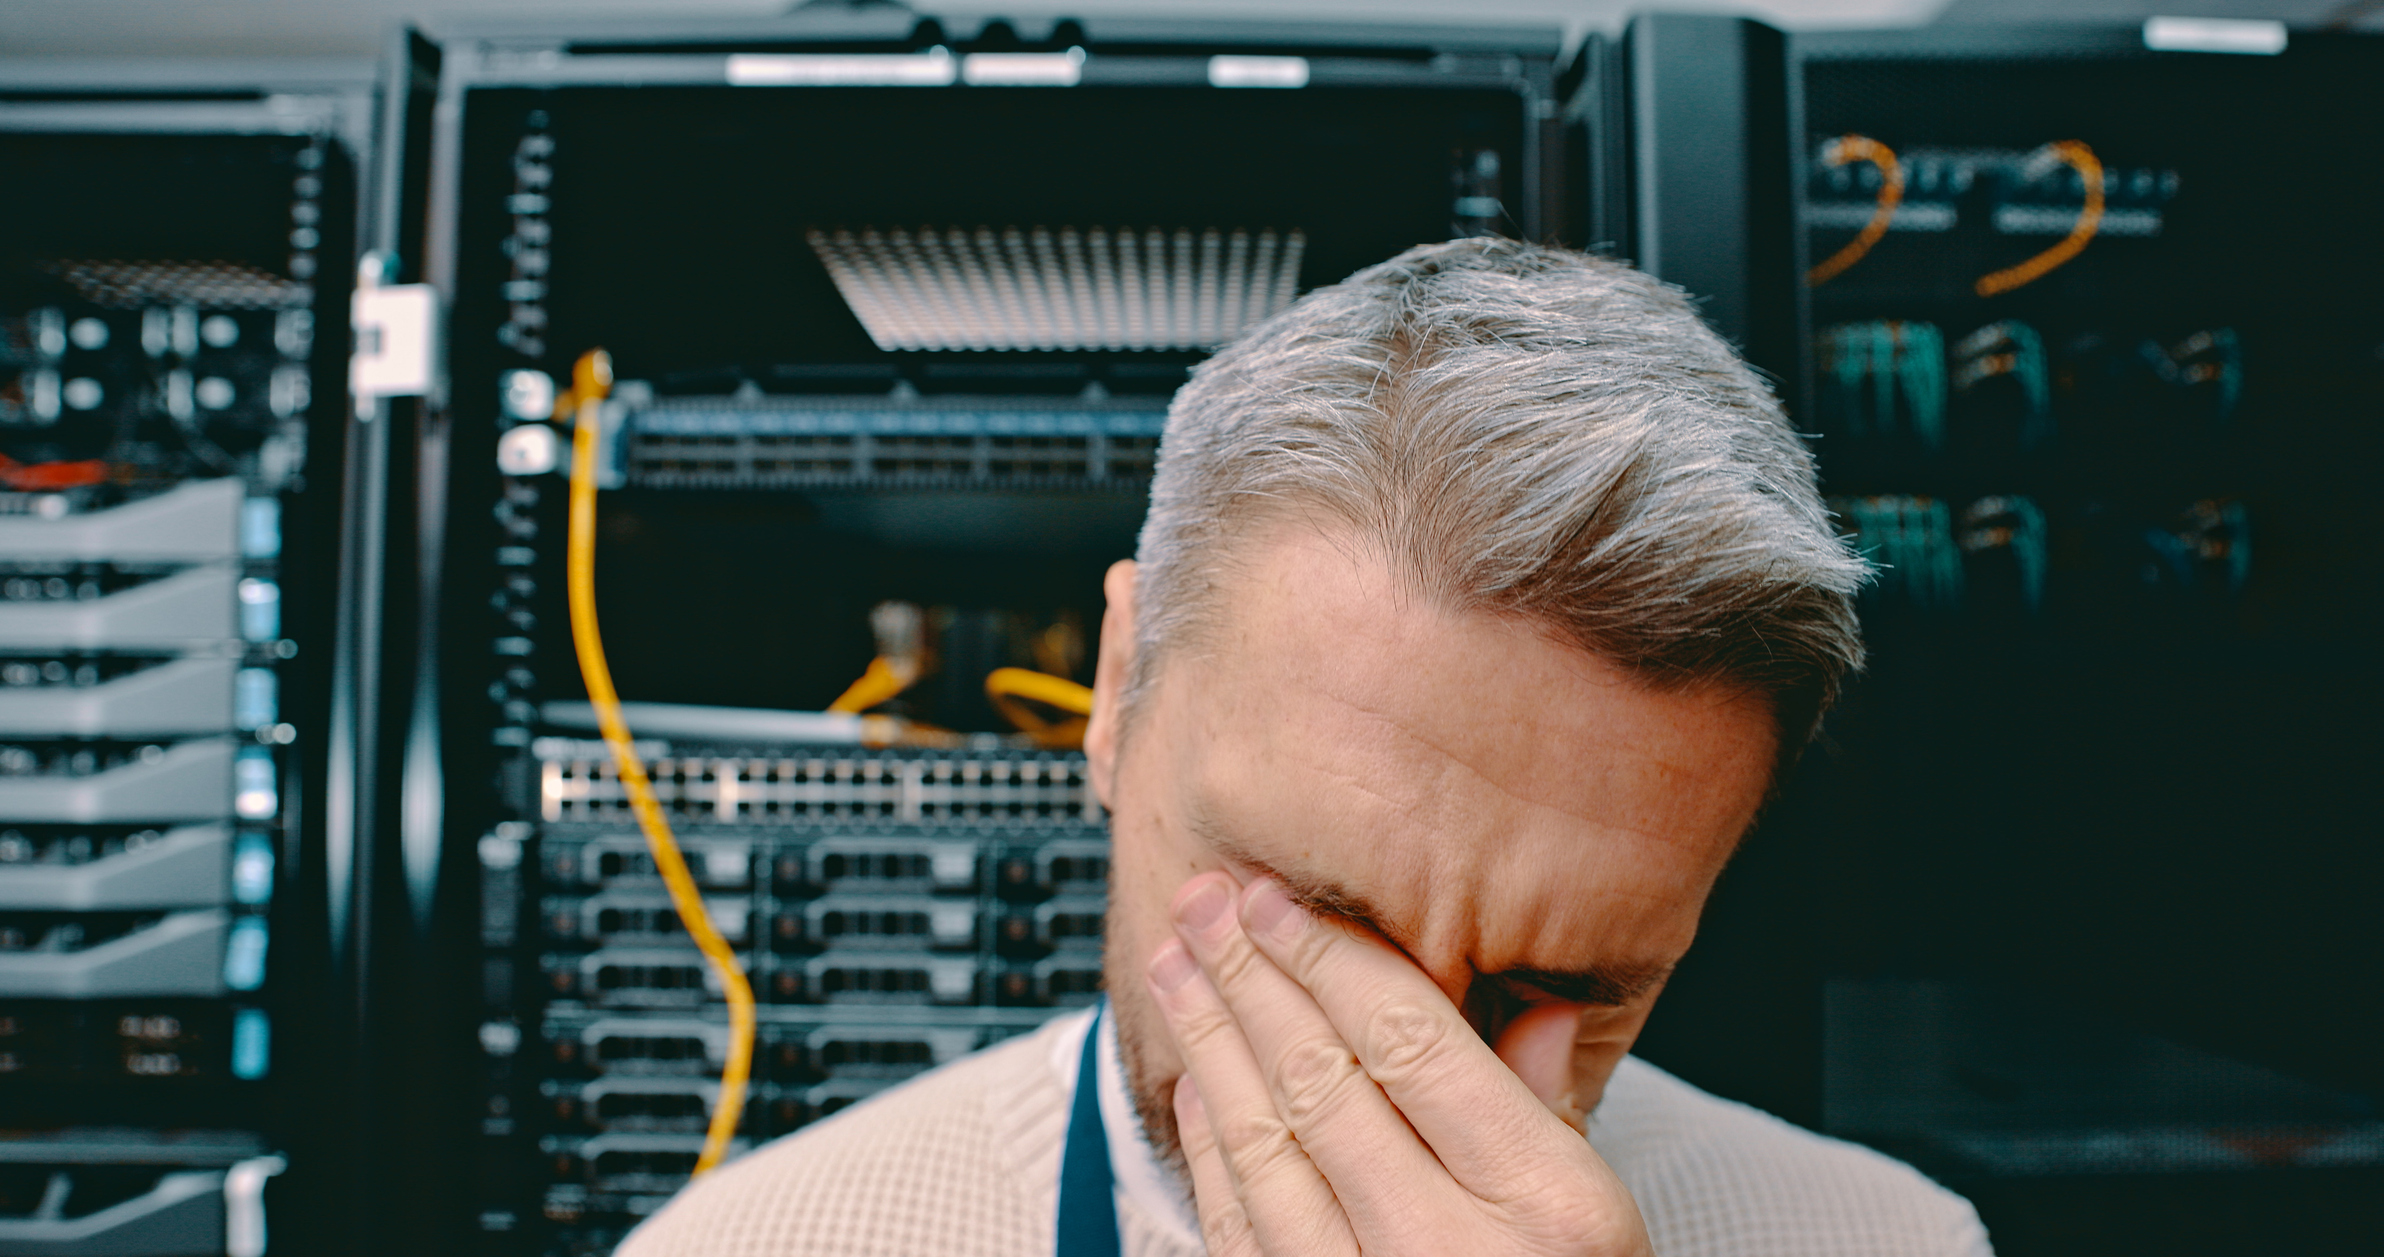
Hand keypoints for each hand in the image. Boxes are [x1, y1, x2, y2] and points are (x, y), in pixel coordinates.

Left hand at [1146, 873, 1654, 1256]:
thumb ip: (1553, 1110)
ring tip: (1176, 971)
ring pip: (1262, 1151)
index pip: (1411, 1046)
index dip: (1329, 959)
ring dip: (1207, 1050)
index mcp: (1543, 1208)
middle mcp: (1450, 1254)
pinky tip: (1194, 1091)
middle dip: (1248, 980)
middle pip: (1320, 1082)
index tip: (1275, 900)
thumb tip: (1540, 1001)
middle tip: (1202, 905)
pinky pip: (1242, 1234)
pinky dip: (1210, 1152)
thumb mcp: (1604, 1224)